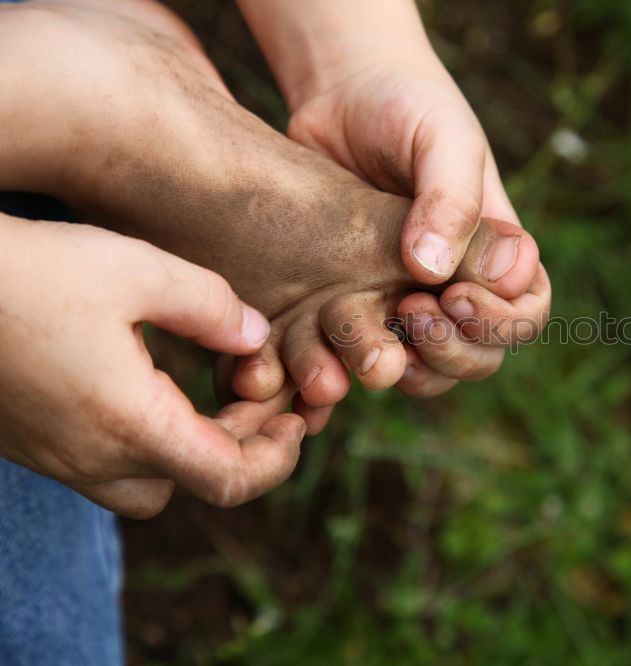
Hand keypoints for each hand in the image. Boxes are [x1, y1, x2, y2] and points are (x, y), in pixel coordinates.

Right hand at [0, 216, 305, 517]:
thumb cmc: (26, 271)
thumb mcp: (136, 270)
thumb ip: (212, 307)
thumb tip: (256, 338)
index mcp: (129, 425)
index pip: (230, 479)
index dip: (279, 458)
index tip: (297, 416)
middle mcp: (91, 459)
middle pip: (196, 482)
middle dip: (243, 444)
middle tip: (260, 390)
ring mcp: (55, 457)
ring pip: (150, 481)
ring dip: (194, 446)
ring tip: (212, 389)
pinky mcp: (32, 442)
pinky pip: (107, 462)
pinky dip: (149, 435)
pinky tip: (153, 379)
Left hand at [239, 0, 551, 396]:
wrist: (340, 94)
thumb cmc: (407, 105)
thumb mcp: (441, 138)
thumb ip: (450, 201)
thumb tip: (437, 274)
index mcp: (498, 249)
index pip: (528, 312)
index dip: (500, 321)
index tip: (452, 293)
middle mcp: (460, 283)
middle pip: (482, 355)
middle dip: (453, 352)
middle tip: (409, 315)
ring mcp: (409, 298)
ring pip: (431, 370)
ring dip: (411, 368)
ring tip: (378, 335)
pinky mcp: (360, 304)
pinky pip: (371, 354)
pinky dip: (358, 362)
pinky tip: (335, 344)